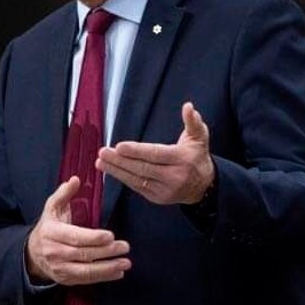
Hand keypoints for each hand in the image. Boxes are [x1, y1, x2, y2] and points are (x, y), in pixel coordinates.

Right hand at [25, 176, 131, 285]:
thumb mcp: (52, 208)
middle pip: (83, 254)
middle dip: (106, 252)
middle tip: (125, 247)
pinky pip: (86, 280)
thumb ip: (63, 193)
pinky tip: (118, 273)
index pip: (75, 237)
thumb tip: (75, 180)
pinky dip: (103, 277)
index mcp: (52, 232)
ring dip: (108, 268)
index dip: (93, 238)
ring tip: (126, 262)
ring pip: (86, 271)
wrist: (32, 254)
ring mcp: (59, 268)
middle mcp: (54, 252)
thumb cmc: (48, 227)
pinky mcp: (65, 279)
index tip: (110, 236)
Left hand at [97, 102, 215, 205]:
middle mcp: (174, 177)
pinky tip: (111, 170)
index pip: (156, 154)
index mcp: (182, 160)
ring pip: (137, 180)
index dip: (137, 151)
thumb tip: (188, 107)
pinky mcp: (157, 198)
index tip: (119, 146)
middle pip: (143, 168)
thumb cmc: (197, 157)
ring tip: (100, 162)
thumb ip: (192, 121)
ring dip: (117, 171)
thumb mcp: (199, 137)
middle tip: (103, 152)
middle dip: (120, 161)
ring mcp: (164, 190)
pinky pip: (137, 187)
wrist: (203, 186)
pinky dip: (123, 179)